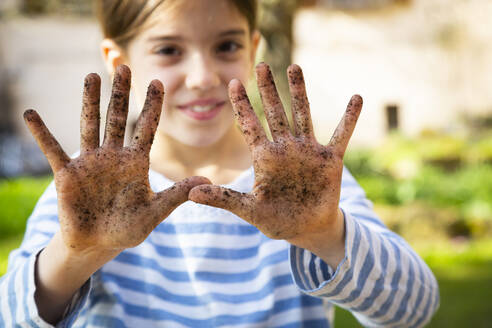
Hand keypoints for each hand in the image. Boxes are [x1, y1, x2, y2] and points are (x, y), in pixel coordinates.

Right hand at [24, 65, 209, 254]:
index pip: (146, 128)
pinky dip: (42, 134)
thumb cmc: (127, 228)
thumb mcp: (154, 212)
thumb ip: (175, 195)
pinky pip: (52, 149)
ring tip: (91, 76)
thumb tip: (205, 180)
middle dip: (121, 94)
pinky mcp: (66, 174)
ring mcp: (89, 162)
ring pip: (90, 125)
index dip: (152, 106)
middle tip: (124, 67)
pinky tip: (31, 114)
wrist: (97, 244)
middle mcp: (113, 156)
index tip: (158, 82)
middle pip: (117, 118)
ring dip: (89, 101)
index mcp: (136, 163)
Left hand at [189, 63, 361, 248]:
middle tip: (261, 65)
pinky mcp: (330, 159)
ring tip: (294, 67)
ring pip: (302, 115)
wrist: (307, 229)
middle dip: (267, 90)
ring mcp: (308, 151)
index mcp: (264, 157)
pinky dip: (349, 119)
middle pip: (274, 112)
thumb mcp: (248, 210)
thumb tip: (192, 193)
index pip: (250, 126)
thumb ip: (223, 199)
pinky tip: (356, 98)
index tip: (232, 83)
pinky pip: (341, 135)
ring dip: (299, 92)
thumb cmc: (276, 219)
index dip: (241, 105)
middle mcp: (285, 148)